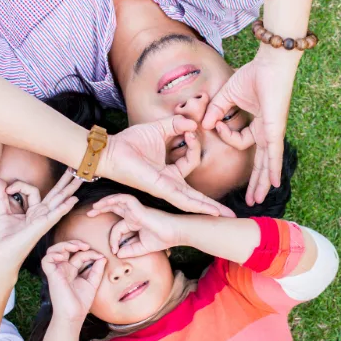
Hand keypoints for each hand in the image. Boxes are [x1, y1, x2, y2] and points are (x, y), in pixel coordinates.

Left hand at [0, 169, 81, 268]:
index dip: (18, 185)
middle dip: (65, 182)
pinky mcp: (42, 226)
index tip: (6, 189)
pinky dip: (64, 207)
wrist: (2, 256)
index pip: (32, 190)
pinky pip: (55, 214)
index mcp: (33, 211)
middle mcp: (41, 214)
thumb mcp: (1, 212)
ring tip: (81, 179)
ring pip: (59, 201)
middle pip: (55, 194)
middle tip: (75, 170)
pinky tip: (73, 200)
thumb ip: (1, 197)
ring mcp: (43, 220)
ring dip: (70, 189)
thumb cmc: (3, 238)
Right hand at [41, 241, 105, 325]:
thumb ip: (97, 270)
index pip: (79, 255)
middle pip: (64, 249)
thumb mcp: (93, 283)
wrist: (74, 315)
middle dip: (75, 243)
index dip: (90, 252)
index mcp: (72, 270)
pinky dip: (53, 254)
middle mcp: (63, 269)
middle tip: (86, 246)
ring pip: (53, 250)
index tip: (101, 257)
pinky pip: (46, 260)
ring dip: (64, 245)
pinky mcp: (51, 275)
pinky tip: (63, 256)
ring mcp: (57, 271)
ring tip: (76, 247)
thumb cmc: (81, 302)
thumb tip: (103, 257)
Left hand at [87, 193, 179, 257]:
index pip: (118, 228)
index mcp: (135, 222)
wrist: (176, 233)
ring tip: (93, 207)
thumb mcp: (143, 248)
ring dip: (104, 203)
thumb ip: (130, 250)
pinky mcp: (139, 207)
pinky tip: (105, 203)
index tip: (114, 251)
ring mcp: (136, 209)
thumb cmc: (163, 239)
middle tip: (89, 213)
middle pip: (114, 208)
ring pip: (116, 201)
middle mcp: (134, 213)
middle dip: (101, 209)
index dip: (113, 240)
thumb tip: (117, 254)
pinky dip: (113, 199)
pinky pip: (124, 199)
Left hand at [99, 116, 234, 217]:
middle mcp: (168, 182)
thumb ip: (176, 125)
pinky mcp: (160, 188)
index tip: (189, 129)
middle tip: (229, 214)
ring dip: (209, 208)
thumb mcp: (159, 129)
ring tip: (226, 217)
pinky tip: (211, 211)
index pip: (192, 159)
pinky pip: (182, 198)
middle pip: (195, 195)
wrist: (111, 150)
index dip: (194, 143)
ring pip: (192, 200)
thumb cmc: (130, 142)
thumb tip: (193, 123)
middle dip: (212, 204)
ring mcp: (165, 188)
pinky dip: (198, 205)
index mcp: (168, 170)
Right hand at [202, 46, 299, 205]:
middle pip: (260, 163)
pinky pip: (274, 154)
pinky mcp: (276, 130)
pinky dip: (274, 169)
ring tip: (257, 200)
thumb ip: (217, 109)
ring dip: (262, 183)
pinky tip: (275, 184)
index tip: (214, 122)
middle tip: (251, 200)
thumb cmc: (255, 74)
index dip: (225, 135)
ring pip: (267, 164)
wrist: (270, 64)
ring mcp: (273, 133)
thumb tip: (204, 124)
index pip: (240, 140)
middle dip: (255, 182)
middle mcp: (267, 132)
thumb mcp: (229, 95)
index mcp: (259, 124)